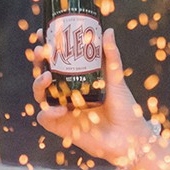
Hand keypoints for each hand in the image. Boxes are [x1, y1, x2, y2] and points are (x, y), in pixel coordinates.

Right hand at [32, 28, 162, 169]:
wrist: (131, 138)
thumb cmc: (126, 109)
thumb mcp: (116, 79)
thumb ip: (111, 57)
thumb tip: (107, 31)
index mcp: (77, 80)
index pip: (57, 61)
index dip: (47, 48)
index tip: (43, 33)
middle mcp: (67, 94)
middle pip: (44, 74)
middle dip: (38, 62)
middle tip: (41, 51)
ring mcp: (63, 110)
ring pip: (40, 94)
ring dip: (38, 84)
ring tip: (47, 77)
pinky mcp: (61, 128)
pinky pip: (45, 117)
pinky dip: (48, 111)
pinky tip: (60, 108)